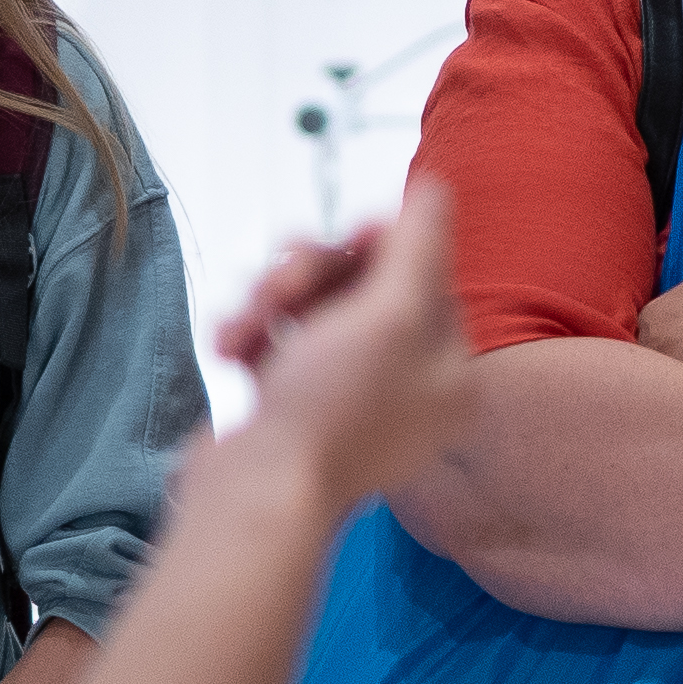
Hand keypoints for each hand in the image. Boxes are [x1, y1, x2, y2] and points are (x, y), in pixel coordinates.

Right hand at [210, 191, 473, 500]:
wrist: (253, 493)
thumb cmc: (328, 409)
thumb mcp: (390, 312)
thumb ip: (419, 244)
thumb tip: (437, 190)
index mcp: (450, 374)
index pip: (426, 279)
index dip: (383, 247)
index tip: (350, 233)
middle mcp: (408, 390)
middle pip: (365, 289)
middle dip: (312, 275)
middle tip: (279, 287)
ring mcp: (350, 402)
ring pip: (315, 309)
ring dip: (272, 301)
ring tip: (246, 322)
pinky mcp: (296, 410)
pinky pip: (280, 344)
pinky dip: (253, 336)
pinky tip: (232, 346)